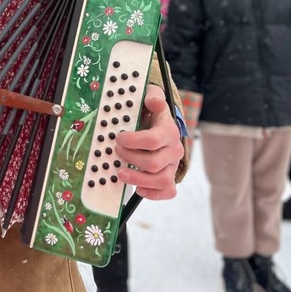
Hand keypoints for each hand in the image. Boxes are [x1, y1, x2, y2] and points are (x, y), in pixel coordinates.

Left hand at [113, 85, 184, 200]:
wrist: (161, 124)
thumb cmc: (151, 113)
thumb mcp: (152, 99)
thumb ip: (153, 97)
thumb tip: (153, 101)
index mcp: (169, 131)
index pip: (153, 140)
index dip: (133, 141)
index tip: (118, 138)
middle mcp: (174, 150)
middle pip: (153, 163)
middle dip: (130, 158)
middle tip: (116, 151)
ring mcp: (173, 166)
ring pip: (161, 180)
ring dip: (138, 179)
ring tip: (121, 173)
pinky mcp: (169, 177)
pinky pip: (168, 191)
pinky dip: (153, 194)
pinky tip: (138, 189)